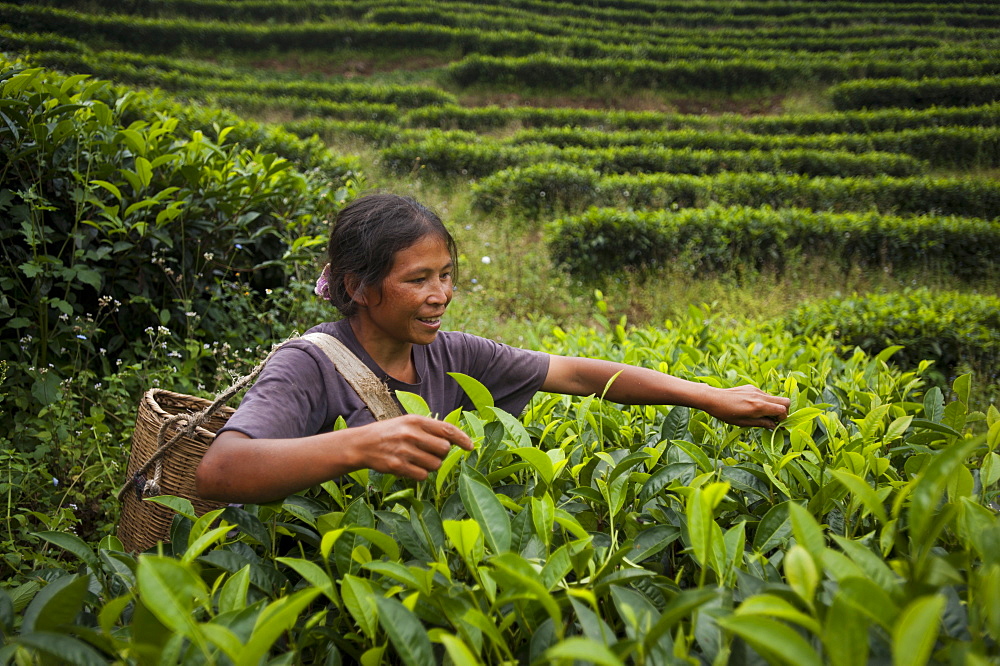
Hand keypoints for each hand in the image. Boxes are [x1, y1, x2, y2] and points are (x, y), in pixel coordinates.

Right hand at [357, 414, 472, 479]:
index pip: (447, 430)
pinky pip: (422, 476)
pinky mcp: (397, 466)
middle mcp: (411, 434)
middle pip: (444, 449)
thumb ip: (429, 429)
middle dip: (441, 454)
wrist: (361, 444)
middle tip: (430, 453)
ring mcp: (404, 450)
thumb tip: (455, 439)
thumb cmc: (389, 433)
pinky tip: (410, 468)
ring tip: (418, 460)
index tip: (470, 447)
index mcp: (415, 420)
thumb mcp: (407, 423)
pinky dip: (420, 474)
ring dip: (431, 466)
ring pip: (435, 465)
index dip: (462, 439)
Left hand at [704, 385, 790, 428]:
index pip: (782, 410)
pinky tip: (752, 407)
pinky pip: (764, 395)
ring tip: (761, 415)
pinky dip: (765, 402)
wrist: (713, 398)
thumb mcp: (744, 422)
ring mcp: (756, 390)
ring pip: (774, 398)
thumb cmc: (726, 413)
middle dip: (784, 411)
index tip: (777, 425)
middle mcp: (760, 396)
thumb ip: (762, 423)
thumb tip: (775, 426)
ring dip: (773, 407)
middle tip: (774, 419)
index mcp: (759, 406)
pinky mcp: (751, 387)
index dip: (783, 419)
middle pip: (784, 401)